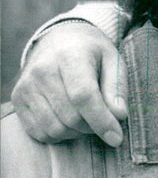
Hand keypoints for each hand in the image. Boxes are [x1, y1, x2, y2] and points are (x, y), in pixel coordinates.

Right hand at [11, 21, 128, 146]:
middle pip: (71, 116)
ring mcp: (27, 86)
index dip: (101, 120)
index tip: (116, 137)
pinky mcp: (18, 100)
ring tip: (88, 116)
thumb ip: (117, 87)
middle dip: (93, 126)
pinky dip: (60, 134)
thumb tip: (119, 115)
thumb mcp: (113, 60)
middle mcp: (43, 70)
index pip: (83, 95)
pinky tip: (70, 118)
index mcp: (70, 55)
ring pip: (55, 129)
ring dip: (77, 132)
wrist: (60, 39)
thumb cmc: (91, 52)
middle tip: (104, 117)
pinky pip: (40, 132)